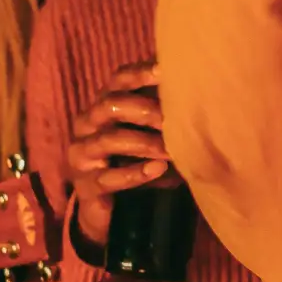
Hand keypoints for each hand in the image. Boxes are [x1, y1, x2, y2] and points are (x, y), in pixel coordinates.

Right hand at [66, 61, 172, 246]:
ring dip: (144, 143)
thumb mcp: (151, 134)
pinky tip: (158, 169)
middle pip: (111, 104)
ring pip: (109, 139)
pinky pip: (108, 177)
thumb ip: (164, 113)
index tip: (166, 71)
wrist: (115, 210)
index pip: (119, 80)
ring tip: (171, 151)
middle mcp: (88, 124)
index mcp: (104, 105)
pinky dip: (135, 173)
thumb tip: (199, 90)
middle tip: (172, 120)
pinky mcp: (85, 185)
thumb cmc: (138, 161)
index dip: (141, 73)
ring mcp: (82, 154)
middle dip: (145, 110)